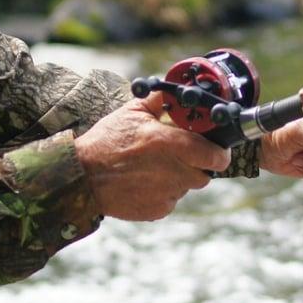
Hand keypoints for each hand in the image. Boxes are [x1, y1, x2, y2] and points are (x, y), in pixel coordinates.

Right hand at [75, 91, 230, 220]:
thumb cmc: (106, 141)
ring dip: (179, 177)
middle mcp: (173, 172)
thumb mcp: (131, 112)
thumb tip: (176, 91)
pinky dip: (163, 192)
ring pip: (187, 187)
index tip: (216, 148)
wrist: (82, 176)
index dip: (220, 153)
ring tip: (155, 167)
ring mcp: (166, 194)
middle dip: (198, 164)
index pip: (216, 156)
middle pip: (205, 174)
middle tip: (180, 155)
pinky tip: (144, 181)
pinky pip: (171, 200)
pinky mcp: (157, 211)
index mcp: (170, 144)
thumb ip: (159, 101)